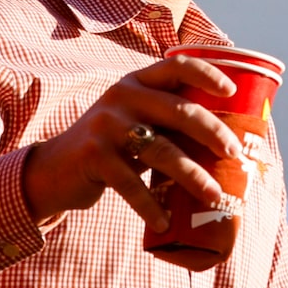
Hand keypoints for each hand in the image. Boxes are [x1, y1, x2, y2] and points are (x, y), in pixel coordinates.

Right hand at [20, 55, 244, 228]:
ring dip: (192, 175)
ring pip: (161, 150)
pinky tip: (165, 221)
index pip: (177, 66)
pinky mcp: (94, 156)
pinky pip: (131, 184)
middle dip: (212, 133)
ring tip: (214, 194)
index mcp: (138, 81)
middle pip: (179, 111)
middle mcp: (122, 96)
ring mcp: (106, 125)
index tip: (232, 91)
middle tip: (234, 154)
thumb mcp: (137, 121)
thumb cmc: (112, 145)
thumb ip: (168, 122)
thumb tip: (227, 142)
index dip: (207, 75)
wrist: (53, 170)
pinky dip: (150, 205)